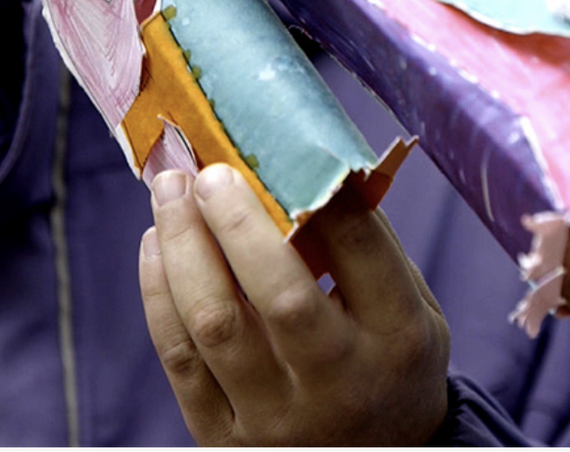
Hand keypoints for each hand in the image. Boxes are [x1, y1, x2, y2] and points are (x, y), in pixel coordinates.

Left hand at [139, 164, 450, 444]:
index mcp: (397, 338)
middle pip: (280, 295)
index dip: (319, 191)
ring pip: (214, 324)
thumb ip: (369, 248)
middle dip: (236, 222)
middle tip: (209, 172)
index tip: (284, 145)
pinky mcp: (225, 438)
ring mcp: (277, 417)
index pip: (359, 251)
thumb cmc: (390, 360)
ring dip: (183, 247)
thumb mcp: (412, 308)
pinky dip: (158, 293)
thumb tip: (304, 164)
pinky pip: (179, 360)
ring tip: (169, 192)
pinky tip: (157, 245)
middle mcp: (339, 382)